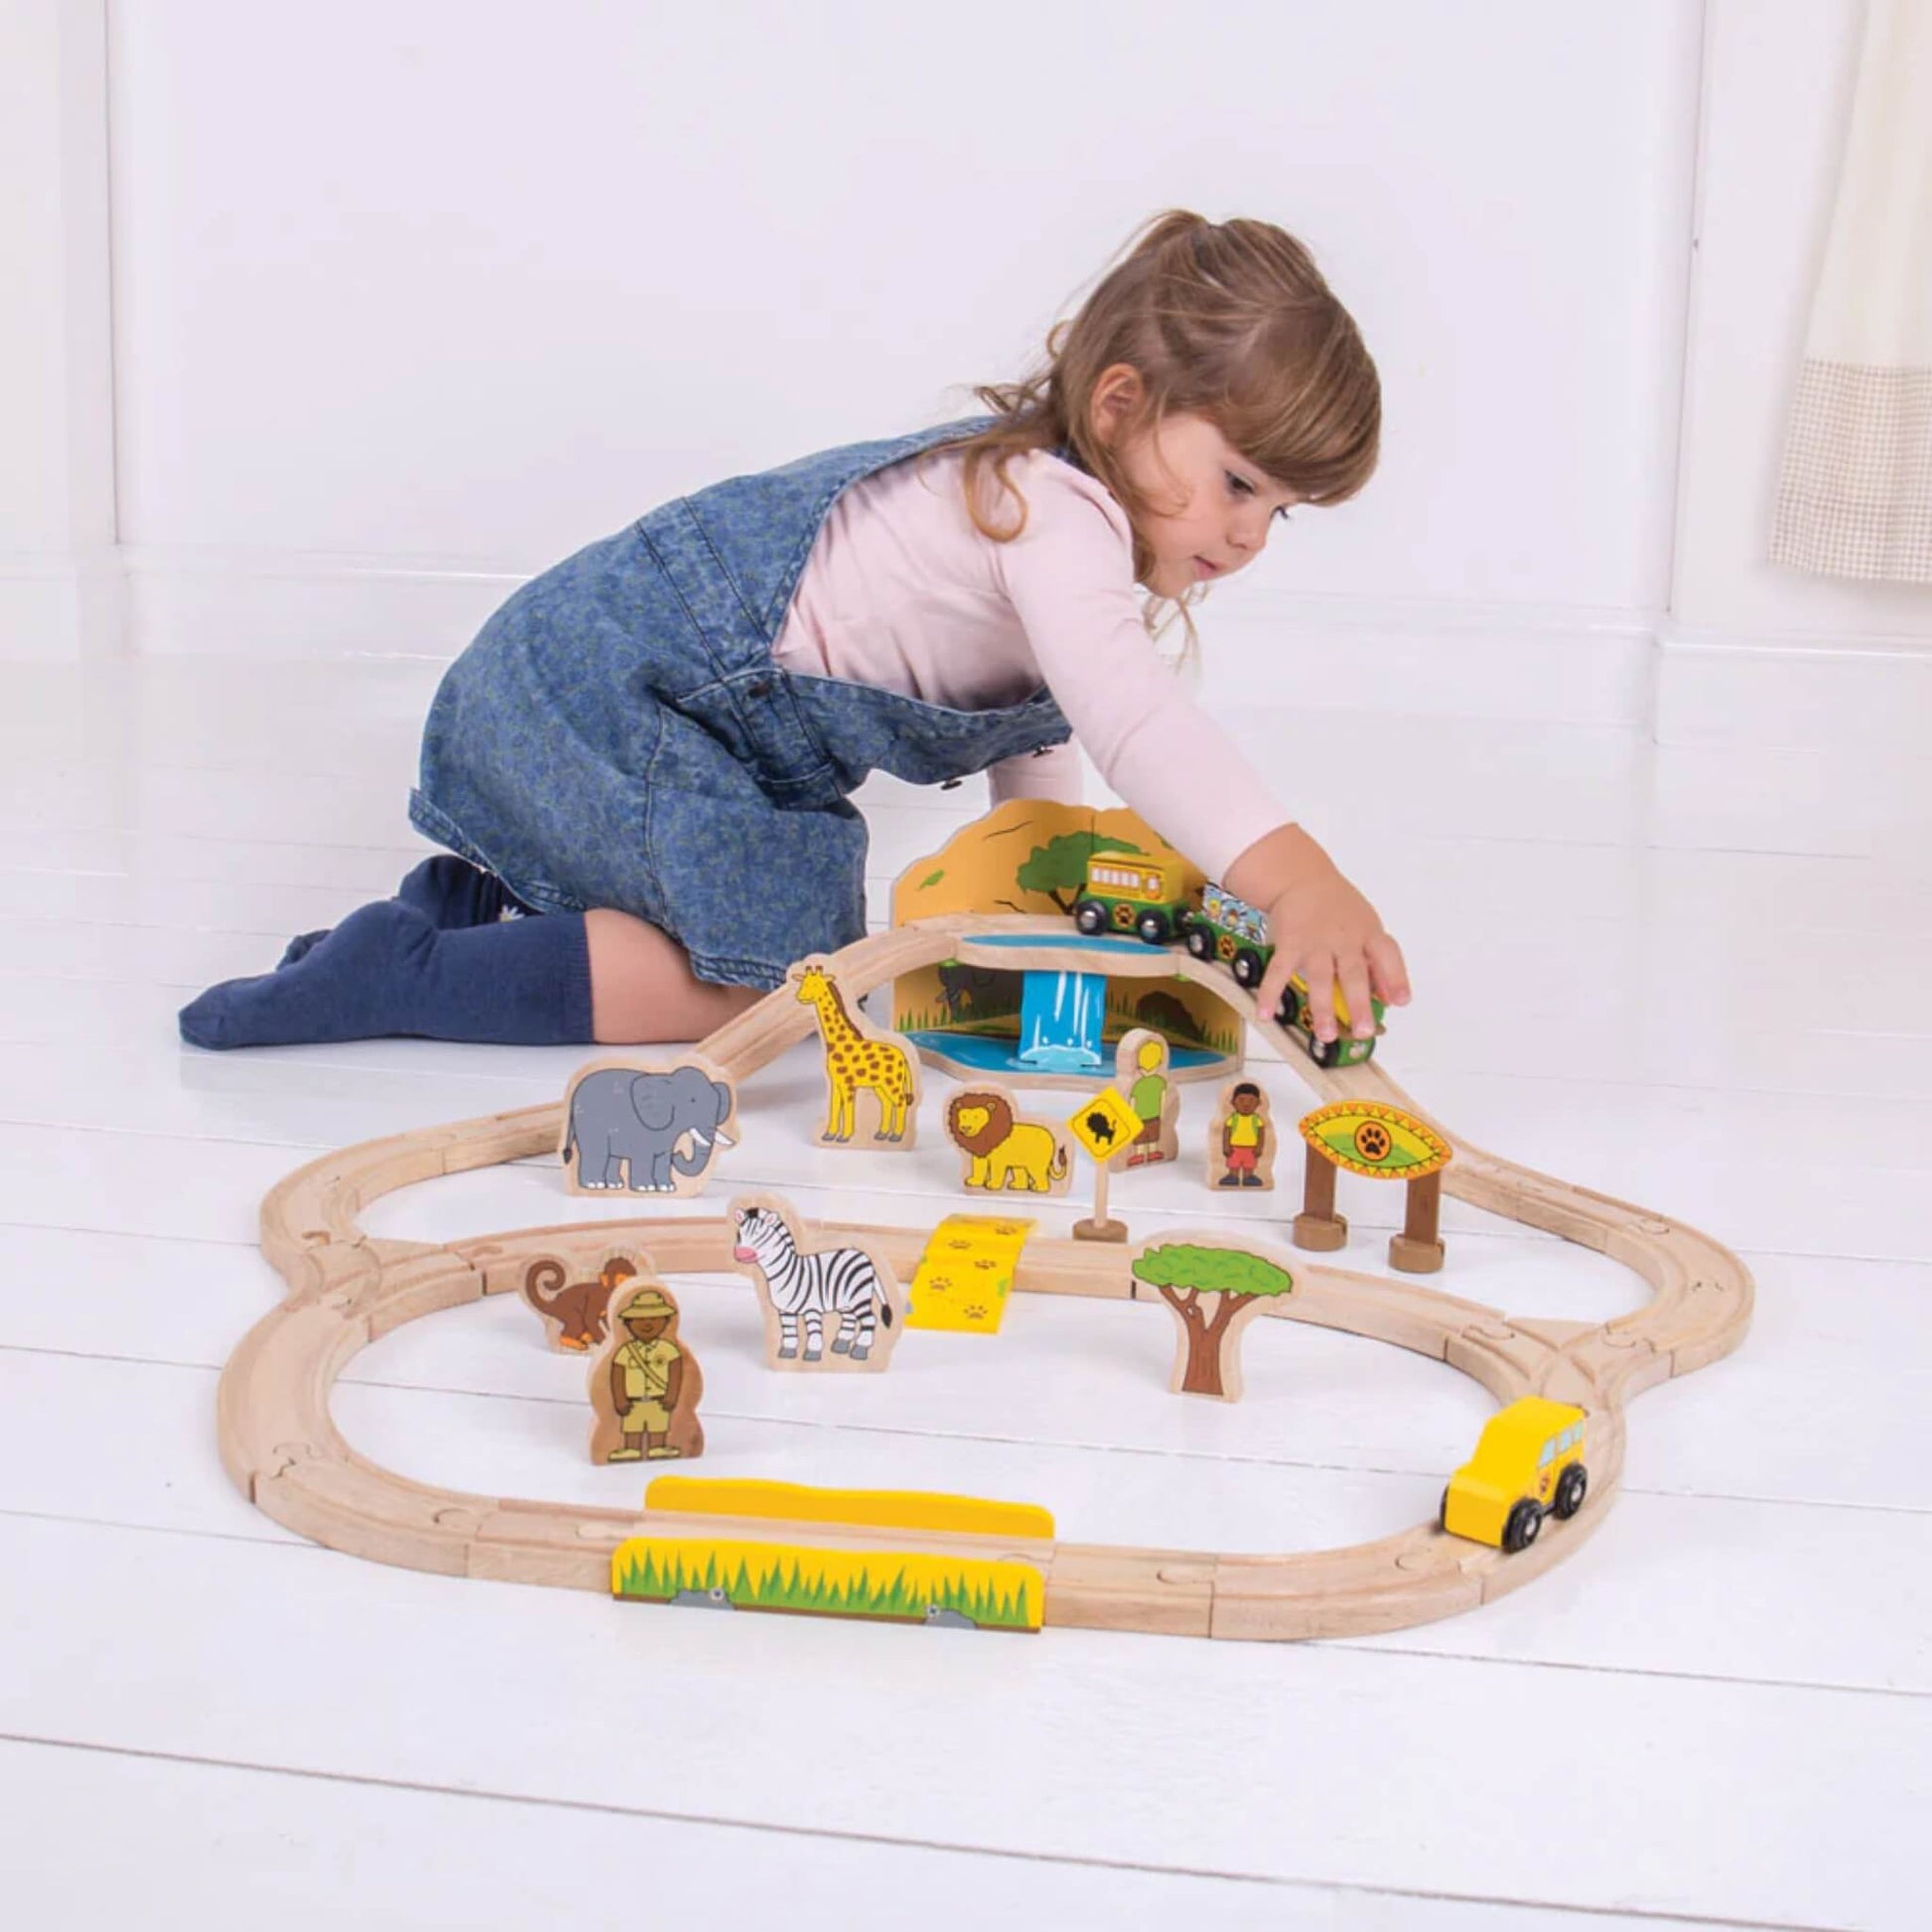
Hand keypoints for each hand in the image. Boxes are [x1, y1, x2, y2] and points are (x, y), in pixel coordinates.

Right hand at [1227, 827, 1410, 1043]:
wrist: (1302, 877)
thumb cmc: (1339, 909)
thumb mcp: (1367, 928)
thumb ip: (1379, 964)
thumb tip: (1390, 999)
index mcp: (1369, 934)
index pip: (1387, 955)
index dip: (1396, 978)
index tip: (1400, 1001)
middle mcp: (1344, 939)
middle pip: (1354, 973)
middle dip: (1359, 1003)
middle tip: (1362, 1030)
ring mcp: (1315, 941)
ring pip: (1319, 976)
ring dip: (1322, 1006)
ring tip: (1324, 1034)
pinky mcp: (1289, 943)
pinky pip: (1279, 971)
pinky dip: (1271, 993)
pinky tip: (1266, 1014)